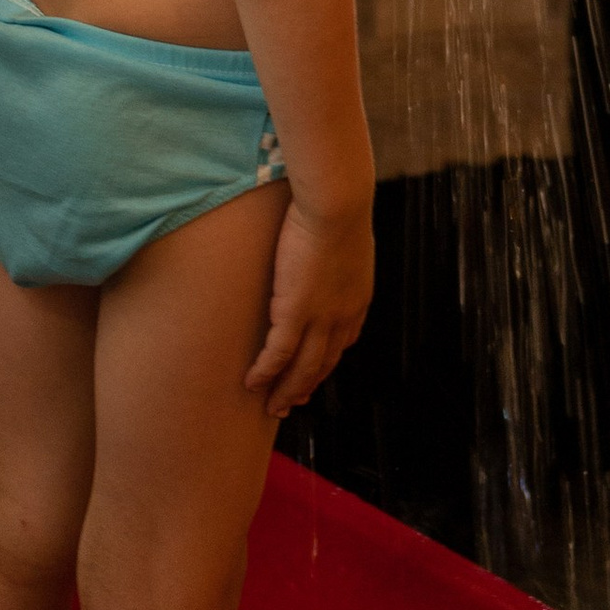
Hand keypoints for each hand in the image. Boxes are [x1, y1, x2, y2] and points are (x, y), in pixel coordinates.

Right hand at [246, 195, 374, 418]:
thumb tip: (325, 240)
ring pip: (303, 368)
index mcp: (357, 299)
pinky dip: (265, 372)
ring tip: (272, 406)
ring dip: (286, 391)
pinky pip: (278, 355)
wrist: (337, 203)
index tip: (314, 373)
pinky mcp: (295, 313)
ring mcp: (320, 318)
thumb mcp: (345, 235)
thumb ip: (337, 250)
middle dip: (306, 385)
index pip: (343, 342)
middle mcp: (343, 317)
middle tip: (292, 402)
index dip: (326, 361)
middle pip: (324, 363)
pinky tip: (252, 383)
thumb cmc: (338, 206)